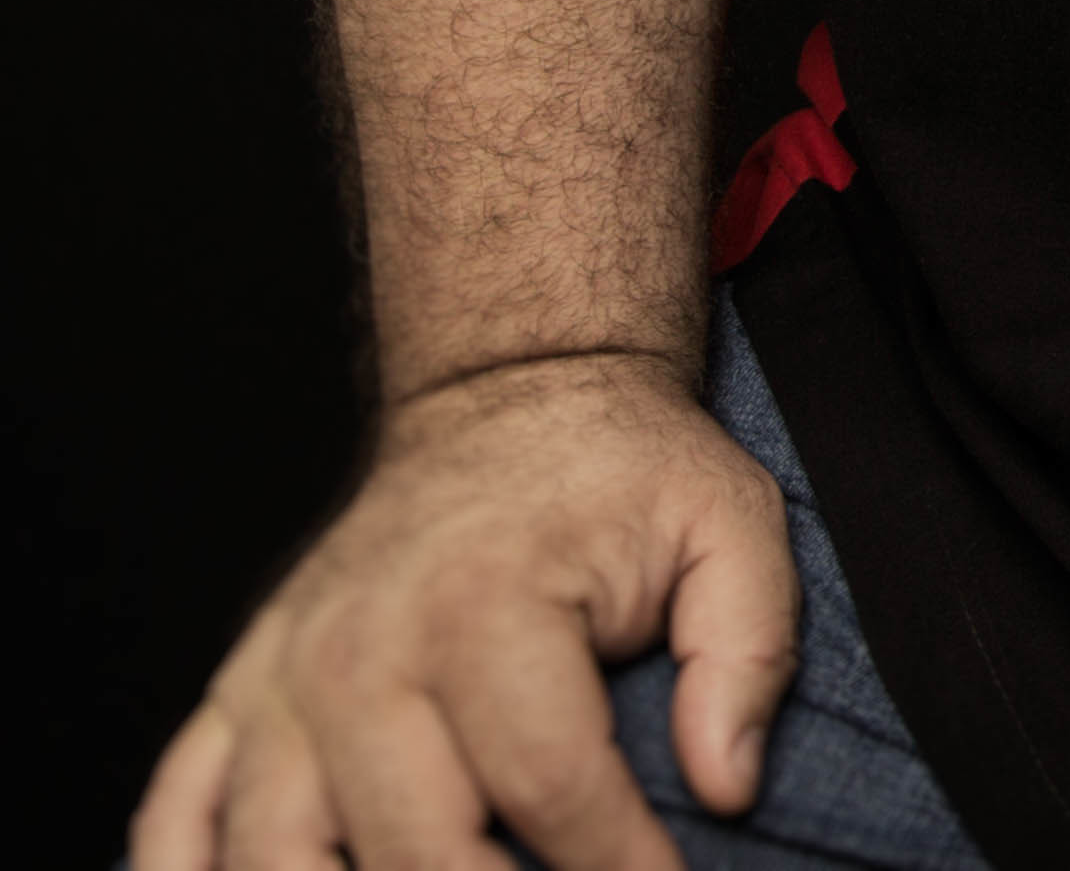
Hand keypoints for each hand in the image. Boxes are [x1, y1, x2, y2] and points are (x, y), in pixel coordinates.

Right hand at [129, 347, 795, 870]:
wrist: (509, 393)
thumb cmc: (622, 475)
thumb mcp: (730, 527)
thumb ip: (746, 654)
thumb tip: (726, 783)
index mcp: (486, 608)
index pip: (550, 790)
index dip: (617, 868)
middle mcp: (361, 652)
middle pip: (414, 848)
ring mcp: (282, 683)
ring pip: (273, 860)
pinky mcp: (236, 699)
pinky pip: (175, 818)